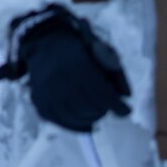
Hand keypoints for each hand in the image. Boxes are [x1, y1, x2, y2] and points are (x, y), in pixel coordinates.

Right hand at [13, 6, 130, 131]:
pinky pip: (61, 121)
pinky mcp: (39, 101)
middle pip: (89, 107)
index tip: (126, 110)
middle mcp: (59, 78)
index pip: (101, 93)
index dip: (117, 106)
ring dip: (91, 118)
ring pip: (76, 117)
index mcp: (77, 63)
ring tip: (96, 111)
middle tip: (108, 107)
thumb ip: (116, 74)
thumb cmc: (80, 48)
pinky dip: (75, 124)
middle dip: (104, 110)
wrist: (45, 42)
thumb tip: (126, 97)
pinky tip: (84, 121)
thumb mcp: (101, 52)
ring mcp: (46, 91)